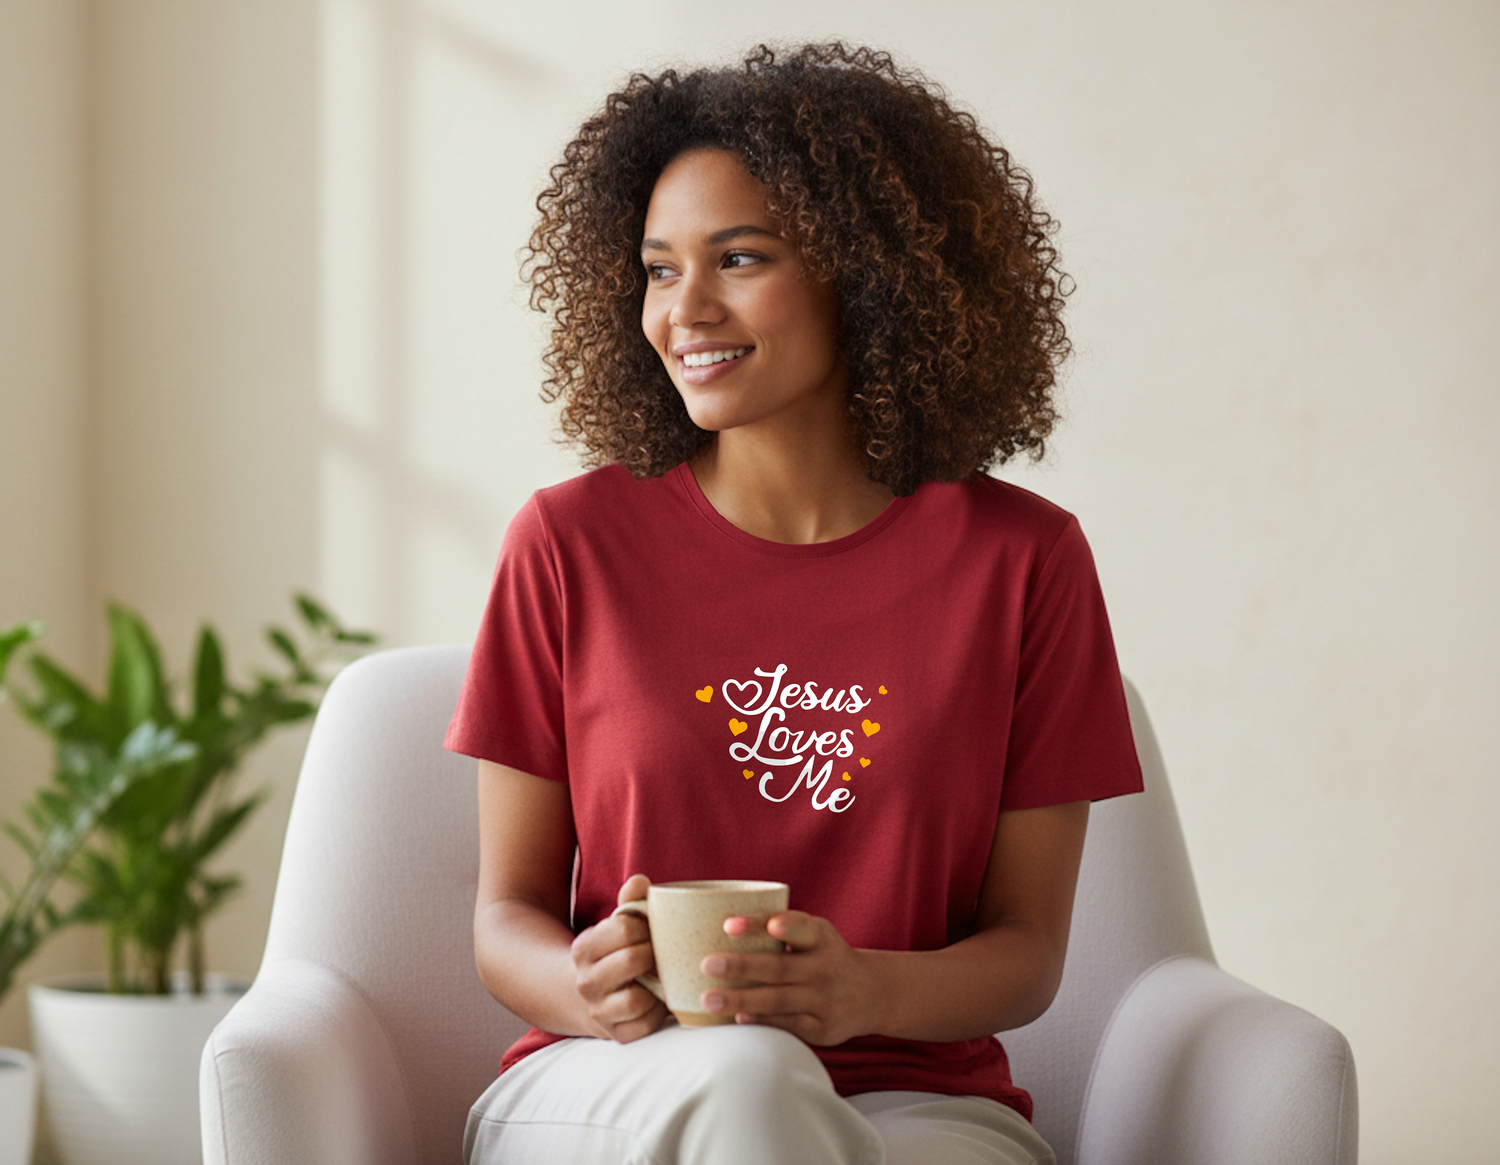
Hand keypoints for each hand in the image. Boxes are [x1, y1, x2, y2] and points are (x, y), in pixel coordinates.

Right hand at [568, 874, 667, 1042]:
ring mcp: (598, 1011)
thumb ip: (630, 901)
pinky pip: (645, 1026)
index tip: (651, 929)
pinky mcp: (616, 1035)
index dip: (646, 926)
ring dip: (656, 987)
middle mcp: (585, 982)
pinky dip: (658, 1013)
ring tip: (660, 976)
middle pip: (632, 960)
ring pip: (636, 999)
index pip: (623, 928)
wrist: (587, 994)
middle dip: (654, 953)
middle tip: (662, 952)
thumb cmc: (613, 952)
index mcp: (583, 948)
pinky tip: (658, 999)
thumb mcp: (615, 925)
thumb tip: (640, 881)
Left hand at [698, 911, 879, 1045]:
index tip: (729, 926)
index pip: (794, 927)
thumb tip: (722, 926)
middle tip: (707, 964)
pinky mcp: (822, 1028)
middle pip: (779, 967)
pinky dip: (763, 1021)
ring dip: (741, 999)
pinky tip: (739, 1018)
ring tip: (708, 1000)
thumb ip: (777, 926)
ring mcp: (825, 1000)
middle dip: (741, 966)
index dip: (762, 925)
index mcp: (821, 937)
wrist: (872, 993)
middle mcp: (825, 968)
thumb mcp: (814, 933)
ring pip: (779, 999)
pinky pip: (789, 1024)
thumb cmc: (825, 955)